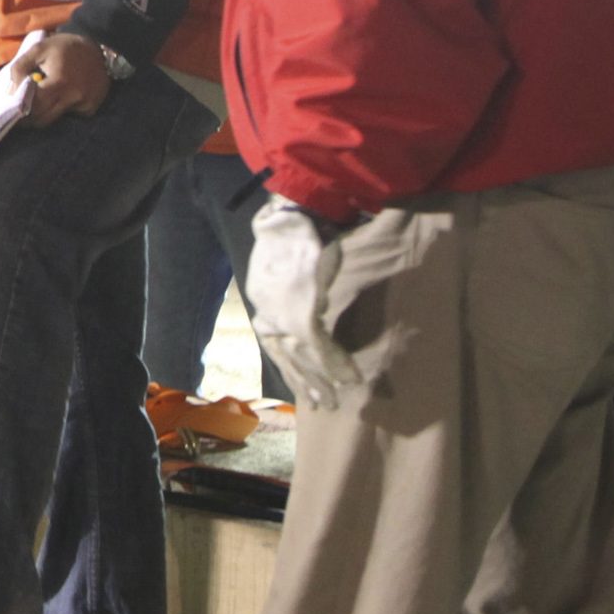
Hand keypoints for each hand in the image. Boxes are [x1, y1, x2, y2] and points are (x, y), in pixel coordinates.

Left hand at [9, 32, 115, 121]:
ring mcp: (85, 104)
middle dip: (29, 118)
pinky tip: (61, 97)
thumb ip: (20, 68)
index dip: (21, 110)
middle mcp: (73, 96)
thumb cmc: (64, 47)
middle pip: (44, 118)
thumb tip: (11, 91)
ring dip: (44, 115)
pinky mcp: (91, 107)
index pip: (34, 105)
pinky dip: (61, 110)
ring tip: (37, 106)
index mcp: (59, 81)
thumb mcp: (38, 49)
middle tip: (20, 115)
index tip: (12, 112)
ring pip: (56, 119)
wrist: (98, 47)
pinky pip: (70, 115)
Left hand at [243, 195, 355, 409]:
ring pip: (301, 356)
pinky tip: (348, 378)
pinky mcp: (302, 309)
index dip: (294, 366)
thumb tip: (320, 306)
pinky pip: (318, 344)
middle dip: (307, 381)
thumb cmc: (299, 232)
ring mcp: (282, 313)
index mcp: (264, 301)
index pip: (278, 344)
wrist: (295, 210)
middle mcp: (268, 312)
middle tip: (324, 404)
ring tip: (334, 399)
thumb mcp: (296, 266)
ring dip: (320, 379)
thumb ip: (304, 289)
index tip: (306, 386)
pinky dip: (334, 363)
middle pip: (288, 356)